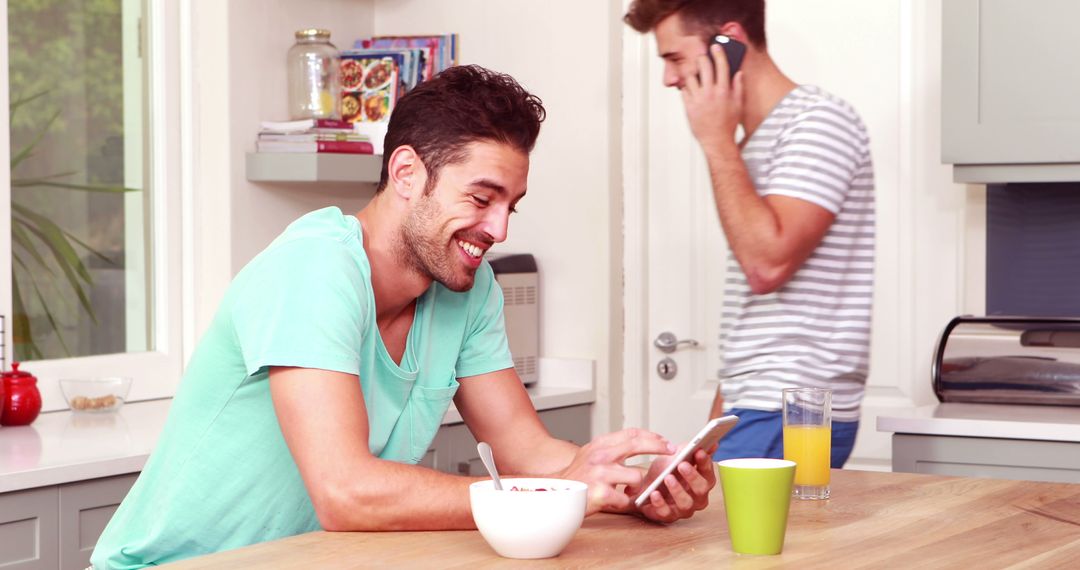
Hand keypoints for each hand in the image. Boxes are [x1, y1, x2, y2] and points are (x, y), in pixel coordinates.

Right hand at [559, 429, 674, 514]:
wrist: (554, 496)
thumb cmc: (577, 478)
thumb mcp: (591, 455)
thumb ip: (612, 448)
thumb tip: (639, 442)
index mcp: (599, 444)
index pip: (631, 433)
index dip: (652, 436)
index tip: (665, 441)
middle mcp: (600, 455)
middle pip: (636, 444)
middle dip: (658, 447)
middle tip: (671, 452)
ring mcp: (600, 473)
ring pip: (636, 476)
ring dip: (636, 486)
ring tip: (627, 491)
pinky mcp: (601, 493)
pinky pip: (626, 498)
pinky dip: (624, 502)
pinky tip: (616, 502)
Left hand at [629, 446, 717, 523]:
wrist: (644, 485)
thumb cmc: (664, 471)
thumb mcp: (676, 456)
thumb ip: (692, 450)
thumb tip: (713, 444)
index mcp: (702, 481)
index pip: (708, 472)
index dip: (705, 462)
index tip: (699, 451)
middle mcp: (696, 497)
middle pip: (701, 489)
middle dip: (692, 476)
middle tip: (682, 465)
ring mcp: (682, 508)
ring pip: (685, 503)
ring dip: (677, 490)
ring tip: (667, 477)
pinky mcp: (667, 516)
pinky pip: (666, 512)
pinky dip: (660, 503)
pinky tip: (654, 493)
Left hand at [681, 43, 743, 150]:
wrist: (716, 140)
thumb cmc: (728, 124)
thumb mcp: (738, 105)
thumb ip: (738, 87)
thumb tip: (738, 73)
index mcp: (724, 90)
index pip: (721, 65)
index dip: (718, 53)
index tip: (715, 46)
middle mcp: (710, 92)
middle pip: (703, 66)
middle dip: (702, 58)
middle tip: (702, 57)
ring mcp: (698, 99)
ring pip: (691, 76)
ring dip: (693, 73)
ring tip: (695, 74)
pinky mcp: (688, 106)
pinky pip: (684, 90)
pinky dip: (686, 86)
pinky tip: (691, 88)